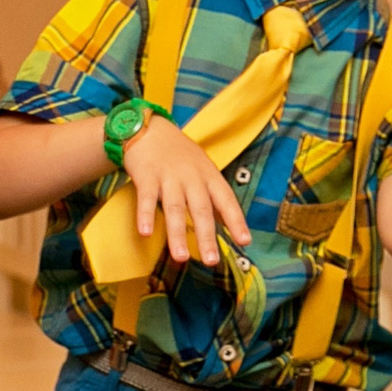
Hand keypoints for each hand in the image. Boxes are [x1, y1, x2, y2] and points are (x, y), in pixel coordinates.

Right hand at [120, 116, 249, 266]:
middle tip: (211, 260)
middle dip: (206, 236)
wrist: (149, 130)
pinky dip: (146, 216)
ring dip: (178, 234)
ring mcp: (169, 177)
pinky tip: (146, 234)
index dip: (236, 221)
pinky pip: (146, 199)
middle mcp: (192, 177)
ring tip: (181, 257)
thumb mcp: (202, 170)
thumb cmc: (178, 154)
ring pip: (175, 208)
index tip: (245, 241)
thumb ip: (213, 195)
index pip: (226, 200)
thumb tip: (229, 224)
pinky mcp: (146, 176)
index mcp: (209, 176)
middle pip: (201, 209)